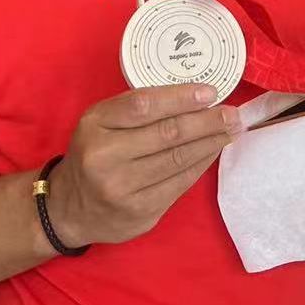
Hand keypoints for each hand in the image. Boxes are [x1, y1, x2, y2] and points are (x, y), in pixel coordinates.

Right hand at [45, 84, 239, 247]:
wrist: (70, 209)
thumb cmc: (94, 153)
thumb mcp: (100, 122)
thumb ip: (136, 108)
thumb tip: (193, 96)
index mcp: (95, 126)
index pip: (144, 106)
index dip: (181, 98)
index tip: (210, 92)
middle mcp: (105, 158)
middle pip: (167, 134)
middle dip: (207, 121)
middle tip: (233, 113)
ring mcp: (123, 189)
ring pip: (178, 159)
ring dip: (211, 142)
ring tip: (231, 129)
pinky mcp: (140, 212)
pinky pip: (181, 183)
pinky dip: (202, 164)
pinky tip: (214, 151)